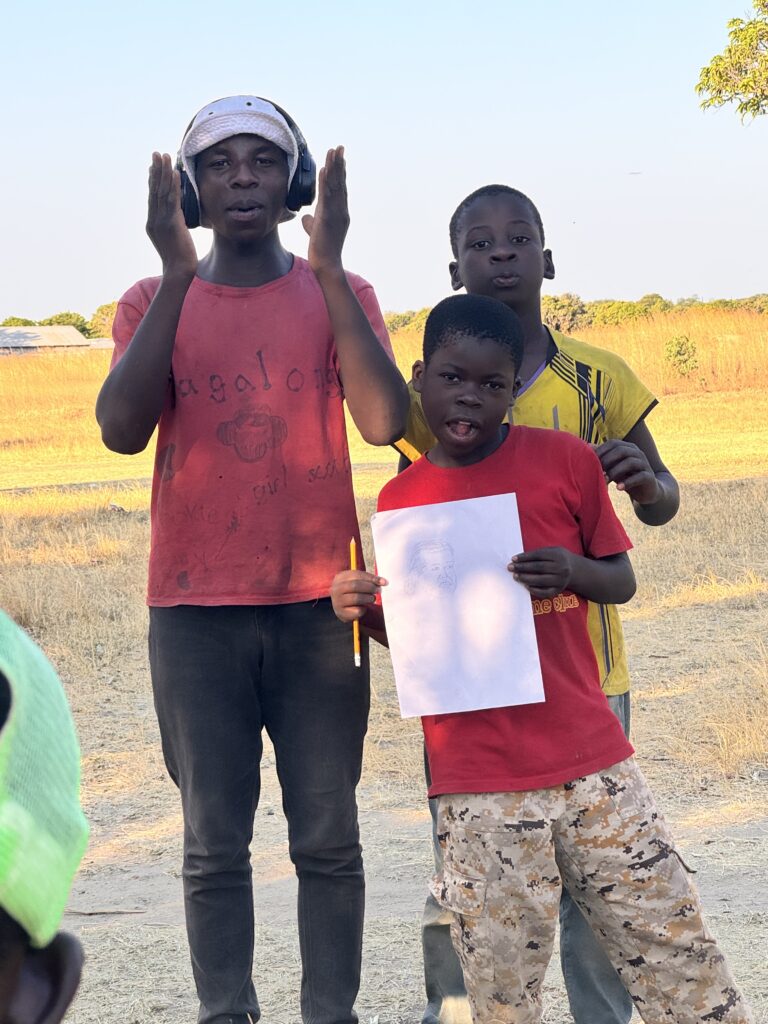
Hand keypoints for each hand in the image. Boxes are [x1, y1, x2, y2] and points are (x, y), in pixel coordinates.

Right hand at [146, 152, 197, 277]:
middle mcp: (154, 220)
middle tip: (156, 153)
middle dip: (156, 170)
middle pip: (154, 190)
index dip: (153, 180)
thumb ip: (173, 226)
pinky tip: (174, 173)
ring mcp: (161, 221)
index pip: (152, 197)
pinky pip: (172, 200)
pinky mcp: (171, 223)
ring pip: (161, 192)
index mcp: (152, 223)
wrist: (178, 271)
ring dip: (163, 172)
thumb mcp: (173, 239)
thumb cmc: (179, 259)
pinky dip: (172, 185)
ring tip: (164, 156)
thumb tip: (178, 217)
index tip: (154, 166)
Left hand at [301, 146, 348, 277]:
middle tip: (339, 147)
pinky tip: (324, 169)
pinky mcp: (328, 217)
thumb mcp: (315, 231)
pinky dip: (325, 181)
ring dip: (334, 167)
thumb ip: (312, 222)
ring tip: (333, 151)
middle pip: (340, 182)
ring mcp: (336, 213)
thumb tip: (306, 217)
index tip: (339, 158)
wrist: (327, 264)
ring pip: (335, 185)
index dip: (340, 173)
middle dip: (339, 164)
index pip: (340, 188)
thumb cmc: (322, 250)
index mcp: (339, 213)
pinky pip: (326, 195)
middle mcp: (340, 211)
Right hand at [330, 569, 386, 622]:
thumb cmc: (354, 591)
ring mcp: (337, 602)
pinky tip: (364, 607)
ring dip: (369, 598)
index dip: (371, 578)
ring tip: (372, 598)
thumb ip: (370, 580)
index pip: (357, 575)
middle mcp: (336, 589)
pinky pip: (357, 610)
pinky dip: (364, 609)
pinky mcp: (341, 613)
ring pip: (356, 598)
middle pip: (355, 585)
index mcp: (340, 577)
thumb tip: (384, 582)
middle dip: (370, 587)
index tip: (384, 582)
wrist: (343, 607)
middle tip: (379, 590)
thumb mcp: (359, 582)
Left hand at [508, 547, 573, 597]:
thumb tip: (518, 560)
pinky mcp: (558, 590)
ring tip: (515, 576)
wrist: (574, 570)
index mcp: (558, 555)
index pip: (538, 556)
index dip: (525, 557)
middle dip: (523, 567)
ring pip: (541, 580)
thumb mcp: (552, 550)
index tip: (513, 559)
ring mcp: (561, 580)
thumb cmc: (557, 558)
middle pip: (539, 567)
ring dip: (526, 578)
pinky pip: (544, 592)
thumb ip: (538, 553)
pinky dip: (534, 589)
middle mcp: (561, 568)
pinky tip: (525, 585)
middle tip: (510, 567)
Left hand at [595, 439, 660, 505]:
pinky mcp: (649, 477)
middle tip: (597, 471)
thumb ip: (603, 457)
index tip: (589, 462)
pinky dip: (628, 482)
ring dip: (615, 471)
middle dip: (607, 460)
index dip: (601, 451)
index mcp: (628, 448)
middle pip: (621, 450)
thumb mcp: (613, 467)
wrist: (646, 491)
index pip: (613, 443)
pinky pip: (640, 476)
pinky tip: (618, 488)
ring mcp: (645, 464)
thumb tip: (588, 446)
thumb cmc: (626, 476)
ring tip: (605, 481)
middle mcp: (637, 453)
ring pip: (630, 462)